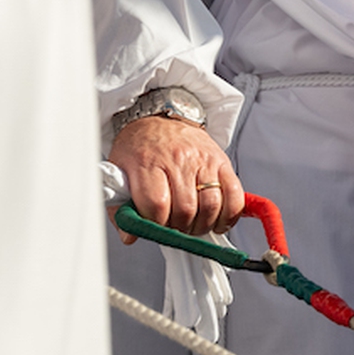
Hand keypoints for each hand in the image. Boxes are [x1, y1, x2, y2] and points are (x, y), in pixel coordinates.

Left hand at [107, 114, 243, 242]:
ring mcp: (203, 161)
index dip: (156, 224)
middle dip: (180, 228)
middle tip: (175, 227)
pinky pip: (234, 194)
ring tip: (193, 225)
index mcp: (147, 162)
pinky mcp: (222, 162)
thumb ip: (120, 207)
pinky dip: (229, 214)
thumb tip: (130, 236)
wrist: (160, 118)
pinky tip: (219, 220)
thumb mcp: (119, 171)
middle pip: (185, 209)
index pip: (156, 204)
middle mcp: (177, 160)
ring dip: (203, 224)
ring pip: (211, 205)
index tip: (155, 226)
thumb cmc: (139, 148)